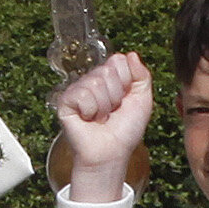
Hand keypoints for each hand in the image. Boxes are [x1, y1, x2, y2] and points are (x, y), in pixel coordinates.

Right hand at [54, 51, 153, 198]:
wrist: (111, 152)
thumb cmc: (125, 130)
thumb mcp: (143, 100)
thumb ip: (142, 76)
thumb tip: (131, 55)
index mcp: (110, 78)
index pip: (118, 60)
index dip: (126, 81)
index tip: (125, 100)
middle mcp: (93, 80)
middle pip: (107, 70)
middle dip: (116, 95)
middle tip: (112, 112)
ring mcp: (78, 90)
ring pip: (95, 82)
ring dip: (104, 106)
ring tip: (100, 118)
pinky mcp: (66, 101)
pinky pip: (82, 94)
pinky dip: (91, 110)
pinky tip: (88, 119)